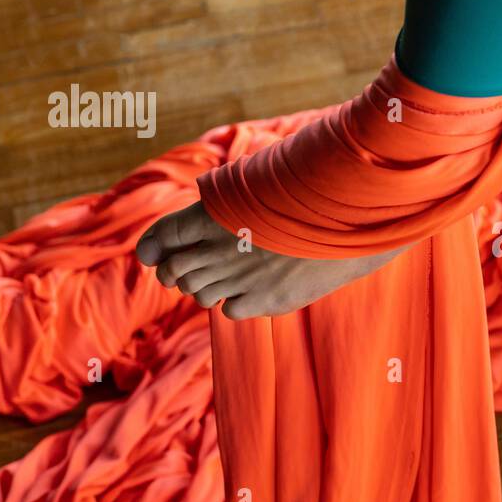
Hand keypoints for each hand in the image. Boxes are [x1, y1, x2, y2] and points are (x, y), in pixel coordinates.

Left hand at [135, 201, 404, 319]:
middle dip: (179, 274)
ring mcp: (241, 278)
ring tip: (230, 277)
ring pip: (200, 295)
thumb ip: (216, 212)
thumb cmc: (302, 201)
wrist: (349, 224)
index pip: (160, 239)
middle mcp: (220, 249)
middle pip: (177, 273)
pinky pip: (230, 310)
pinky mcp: (263, 301)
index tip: (156, 256)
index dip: (152, 250)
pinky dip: (236, 302)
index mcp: (212, 215)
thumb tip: (178, 242)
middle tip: (195, 270)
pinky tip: (255, 287)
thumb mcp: (253, 192)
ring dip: (207, 288)